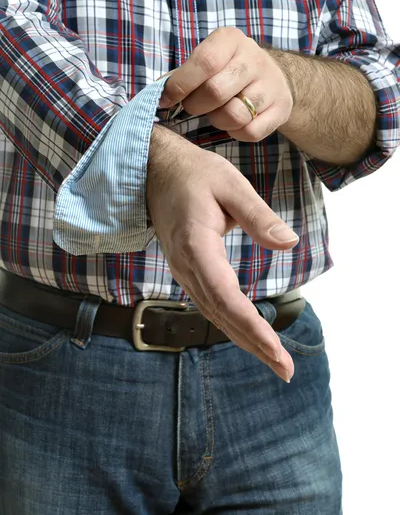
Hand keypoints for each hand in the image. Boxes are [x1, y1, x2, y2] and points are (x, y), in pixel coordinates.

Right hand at [147, 125, 298, 381]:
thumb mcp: (231, 184)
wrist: (155, 169)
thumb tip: (290, 243)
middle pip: (221, 315)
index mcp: (196, 246)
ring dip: (243, 338)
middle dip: (253, 344)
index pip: (226, 297)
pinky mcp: (186, 268)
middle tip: (285, 370)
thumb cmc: (194, 172)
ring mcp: (182, 269)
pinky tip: (247, 333)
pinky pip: (208, 303)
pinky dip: (229, 322)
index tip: (278, 352)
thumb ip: (258, 216)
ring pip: (213, 313)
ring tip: (273, 359)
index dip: (252, 327)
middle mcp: (186, 265)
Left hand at [158, 27, 292, 141]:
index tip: (166, 100)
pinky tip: (234, 123)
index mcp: (231, 40)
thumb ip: (181, 75)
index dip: (181, 85)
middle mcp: (254, 58)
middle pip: (216, 92)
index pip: (205, 62)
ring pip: (235, 115)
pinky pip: (251, 131)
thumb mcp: (207, 60)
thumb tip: (155, 94)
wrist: (273, 77)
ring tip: (216, 113)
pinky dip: (236, 133)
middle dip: (197, 106)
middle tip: (193, 107)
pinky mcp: (282, 108)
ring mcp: (271, 84)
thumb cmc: (228, 70)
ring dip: (218, 120)